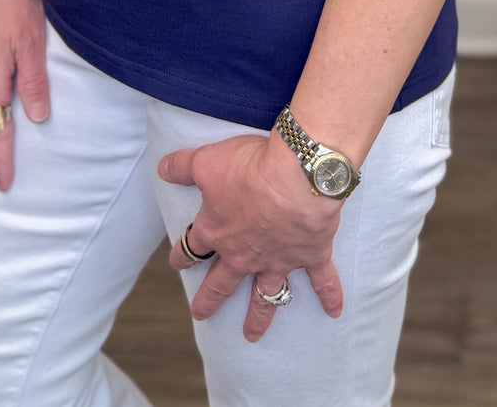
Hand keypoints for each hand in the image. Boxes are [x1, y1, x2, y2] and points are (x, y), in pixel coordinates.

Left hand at [158, 132, 344, 342]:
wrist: (296, 175)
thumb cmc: (250, 167)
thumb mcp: (206, 160)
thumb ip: (181, 166)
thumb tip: (162, 168)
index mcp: (217, 231)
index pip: (192, 247)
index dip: (182, 253)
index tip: (177, 261)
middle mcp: (244, 254)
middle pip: (222, 283)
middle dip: (210, 299)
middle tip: (200, 315)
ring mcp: (278, 259)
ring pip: (266, 296)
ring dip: (259, 317)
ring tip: (251, 336)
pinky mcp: (310, 255)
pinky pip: (322, 281)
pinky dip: (329, 296)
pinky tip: (334, 312)